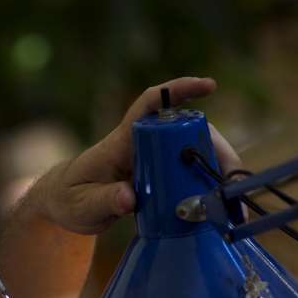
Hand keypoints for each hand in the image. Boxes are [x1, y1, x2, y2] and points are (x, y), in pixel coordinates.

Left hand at [31, 77, 242, 233]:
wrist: (64, 206)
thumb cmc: (70, 199)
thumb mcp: (82, 205)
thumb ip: (105, 201)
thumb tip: (129, 197)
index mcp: (122, 142)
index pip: (150, 104)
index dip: (177, 90)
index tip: (208, 86)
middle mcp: (142, 145)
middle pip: (186, 133)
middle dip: (215, 150)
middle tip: (232, 180)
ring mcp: (152, 161)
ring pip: (193, 155)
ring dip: (216, 174)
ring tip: (231, 205)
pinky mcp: (158, 178)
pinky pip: (188, 176)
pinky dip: (207, 190)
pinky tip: (221, 212)